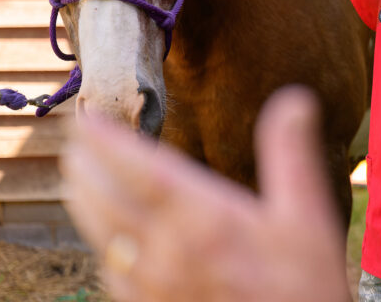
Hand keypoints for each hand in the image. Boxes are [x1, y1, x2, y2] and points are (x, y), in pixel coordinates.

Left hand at [60, 87, 347, 301]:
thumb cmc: (303, 286)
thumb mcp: (307, 216)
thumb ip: (291, 154)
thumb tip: (294, 99)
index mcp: (204, 219)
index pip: (139, 168)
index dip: (105, 140)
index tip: (84, 117)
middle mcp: (167, 252)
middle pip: (103, 200)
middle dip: (84, 165)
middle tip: (73, 139)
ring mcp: (152, 287)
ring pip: (99, 235)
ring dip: (83, 201)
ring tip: (76, 178)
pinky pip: (112, 272)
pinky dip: (102, 243)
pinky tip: (107, 238)